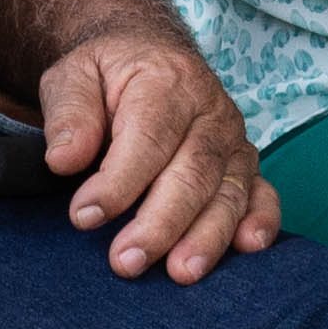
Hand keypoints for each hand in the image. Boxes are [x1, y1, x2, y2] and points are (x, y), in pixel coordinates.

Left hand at [35, 27, 277, 282]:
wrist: (149, 56)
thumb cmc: (108, 75)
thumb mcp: (73, 76)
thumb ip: (69, 114)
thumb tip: (64, 160)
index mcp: (166, 83)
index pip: (148, 138)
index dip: (118, 182)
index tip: (84, 216)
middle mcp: (209, 112)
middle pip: (192, 173)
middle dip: (160, 223)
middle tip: (125, 261)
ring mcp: (233, 141)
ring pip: (228, 191)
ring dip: (207, 236)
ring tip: (181, 272)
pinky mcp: (245, 165)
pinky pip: (263, 194)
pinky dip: (261, 221)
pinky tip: (248, 247)